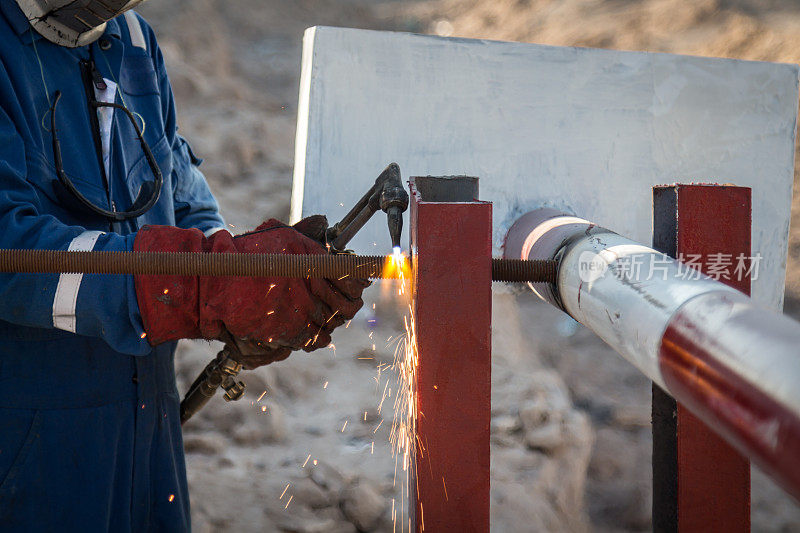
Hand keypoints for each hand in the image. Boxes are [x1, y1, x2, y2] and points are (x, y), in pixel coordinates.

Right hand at [134, 217, 368, 365]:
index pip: (353, 276)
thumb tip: (324, 223)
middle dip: (350, 303)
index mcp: (312, 258)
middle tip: (347, 300)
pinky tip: (314, 328)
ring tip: (327, 313)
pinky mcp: (290, 331)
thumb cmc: (247, 256)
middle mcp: (311, 284)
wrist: (215, 284)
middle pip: (348, 304)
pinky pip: (317, 338)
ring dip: (334, 319)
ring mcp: (302, 310)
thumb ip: (307, 232)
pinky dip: (318, 335)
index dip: (360, 282)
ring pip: (334, 322)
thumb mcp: (280, 235)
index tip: (360, 282)